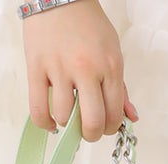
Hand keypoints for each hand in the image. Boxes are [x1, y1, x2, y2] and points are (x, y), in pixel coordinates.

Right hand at [22, 0, 138, 139]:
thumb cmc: (89, 26)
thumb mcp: (113, 53)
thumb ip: (121, 88)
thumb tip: (131, 118)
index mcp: (110, 66)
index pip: (114, 114)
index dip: (110, 128)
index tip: (104, 126)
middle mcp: (87, 69)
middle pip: (92, 122)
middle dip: (91, 134)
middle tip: (88, 130)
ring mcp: (60, 68)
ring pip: (65, 117)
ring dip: (68, 125)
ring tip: (68, 116)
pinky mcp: (36, 67)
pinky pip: (38, 109)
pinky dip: (45, 123)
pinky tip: (51, 122)